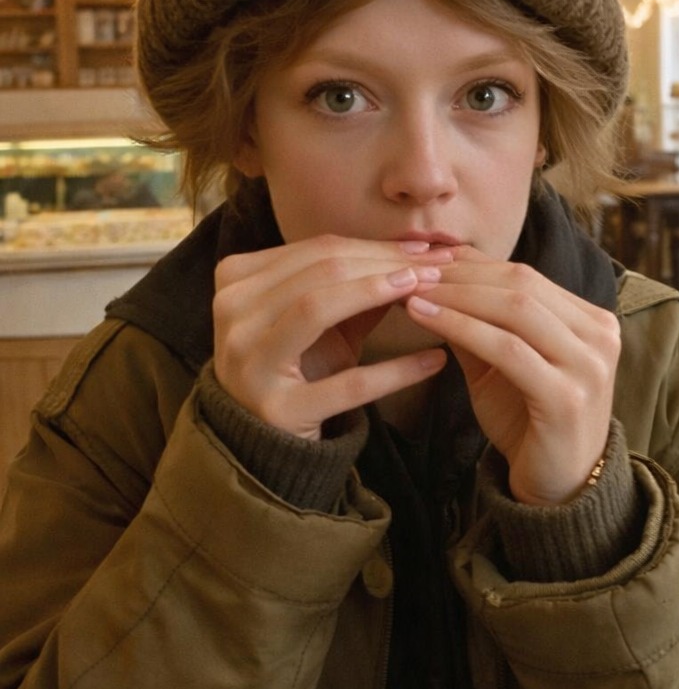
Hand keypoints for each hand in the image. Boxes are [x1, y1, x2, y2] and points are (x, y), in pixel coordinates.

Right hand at [212, 235, 449, 438]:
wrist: (264, 442)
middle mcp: (232, 313)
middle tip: (436, 266)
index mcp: (236, 280)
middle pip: (320, 271)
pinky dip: (396, 371)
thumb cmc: (296, 370)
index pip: (315, 251)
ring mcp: (249, 362)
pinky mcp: (278, 410)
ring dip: (380, 293)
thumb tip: (412, 256)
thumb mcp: (320, 323)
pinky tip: (434, 361)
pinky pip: (347, 384)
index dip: (374, 246)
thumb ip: (354, 289)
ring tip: (428, 292)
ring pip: (317, 307)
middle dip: (384, 264)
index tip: (424, 249)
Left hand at [406, 249, 619, 504]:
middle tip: (410, 271)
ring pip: (515, 309)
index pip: (526, 275)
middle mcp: (600, 335)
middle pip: (522, 283)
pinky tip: (425, 319)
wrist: (558, 489)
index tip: (422, 260)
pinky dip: (461, 327)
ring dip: (456, 296)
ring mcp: (589, 365)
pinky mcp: (568, 397)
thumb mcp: (503, 366)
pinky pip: (507, 349)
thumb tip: (432, 280)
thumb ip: (479, 325)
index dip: (471, 263)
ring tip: (411, 292)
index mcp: (592, 321)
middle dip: (460, 275)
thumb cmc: (530, 424)